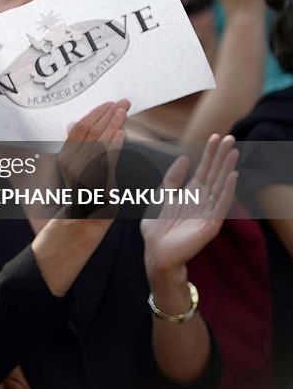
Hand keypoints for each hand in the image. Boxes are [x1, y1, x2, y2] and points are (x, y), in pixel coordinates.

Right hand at [57, 100, 128, 217]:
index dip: (95, 113)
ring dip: (113, 125)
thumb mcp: (73, 167)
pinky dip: (114, 146)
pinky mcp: (95, 184)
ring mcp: (81, 173)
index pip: (80, 128)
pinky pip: (106, 161)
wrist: (80, 223)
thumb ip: (75, 146)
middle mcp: (70, 163)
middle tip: (123, 103)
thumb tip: (70, 123)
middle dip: (108, 114)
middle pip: (91, 131)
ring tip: (124, 113)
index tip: (109, 104)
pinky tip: (122, 134)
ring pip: (99, 142)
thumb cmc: (81, 194)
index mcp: (65, 155)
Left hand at [141, 134, 238, 280]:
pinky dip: (227, 189)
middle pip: (214, 174)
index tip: (215, 136)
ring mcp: (208, 212)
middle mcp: (202, 201)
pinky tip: (232, 174)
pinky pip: (220, 204)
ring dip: (227, 168)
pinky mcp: (210, 224)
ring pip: (219, 185)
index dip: (209, 153)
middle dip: (221, 156)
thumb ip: (172, 179)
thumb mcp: (162, 197)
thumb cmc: (157, 229)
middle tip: (229, 137)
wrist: (154, 253)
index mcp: (191, 194)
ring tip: (233, 150)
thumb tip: (185, 157)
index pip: (204, 169)